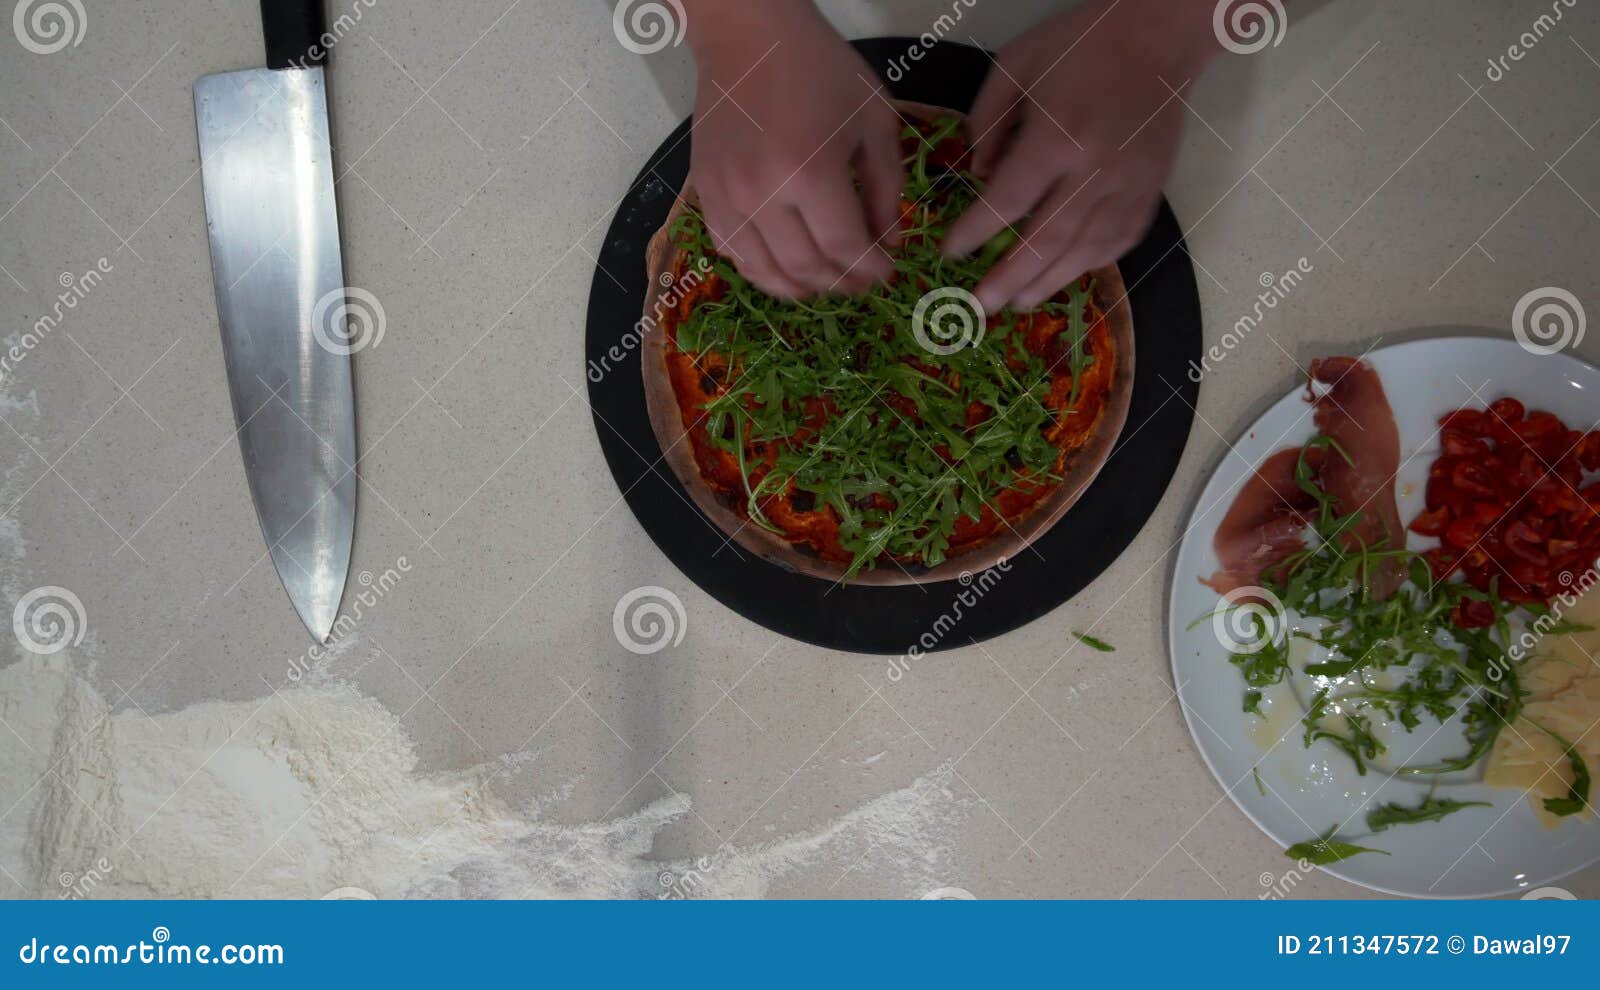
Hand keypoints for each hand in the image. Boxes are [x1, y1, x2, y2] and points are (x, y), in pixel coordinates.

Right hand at [683, 2, 902, 298]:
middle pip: (806, 268)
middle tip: (862, 282)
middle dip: (842, 284)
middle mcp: (764, 193)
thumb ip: (887, 188)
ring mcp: (728, 197)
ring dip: (800, 288)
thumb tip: (889, 242)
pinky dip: (760, 271)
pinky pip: (731, 252)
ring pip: (764, 272)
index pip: (845, 249)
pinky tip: (784, 268)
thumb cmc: (819, 69)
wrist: (748, 37)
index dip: (871, 269)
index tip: (888, 272)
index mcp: (812, 172)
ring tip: (825, 284)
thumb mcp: (873, 120)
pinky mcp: (706, 193)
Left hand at [942, 0, 1219, 311]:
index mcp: (1056, 138)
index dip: (974, 232)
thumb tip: (980, 177)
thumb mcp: (1015, 66)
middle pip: (1046, 241)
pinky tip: (1065, 276)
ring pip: (1084, 250)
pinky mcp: (1150, 191)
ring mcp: (1128, 187)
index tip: (949, 252)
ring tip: (1017, 303)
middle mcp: (1094, 171)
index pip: (1007, 201)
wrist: (1158, 37)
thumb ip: (986, 122)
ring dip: (1048, 282)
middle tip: (980, 306)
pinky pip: (1118, 241)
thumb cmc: (1080, 46)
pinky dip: (1090, 263)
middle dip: (1008, 278)